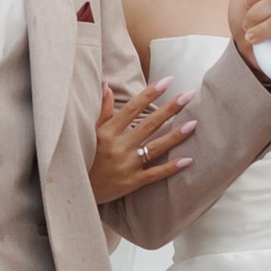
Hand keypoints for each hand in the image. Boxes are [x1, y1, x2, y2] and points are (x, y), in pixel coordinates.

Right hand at [90, 78, 195, 204]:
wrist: (76, 188)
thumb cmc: (84, 155)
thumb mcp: (89, 131)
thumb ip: (101, 108)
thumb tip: (106, 83)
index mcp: (108, 131)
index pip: (133, 108)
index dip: (150, 93)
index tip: (168, 81)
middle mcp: (119, 146)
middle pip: (149, 124)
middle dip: (171, 108)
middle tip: (189, 95)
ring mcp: (126, 165)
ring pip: (156, 148)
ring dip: (176, 136)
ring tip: (194, 124)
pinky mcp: (131, 182)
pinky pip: (154, 174)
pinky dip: (171, 168)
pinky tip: (188, 160)